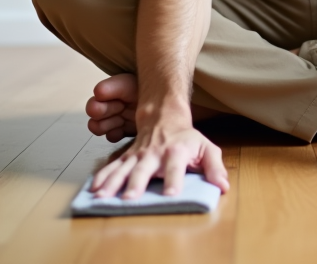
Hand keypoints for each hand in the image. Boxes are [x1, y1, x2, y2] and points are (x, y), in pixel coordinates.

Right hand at [91, 111, 228, 198]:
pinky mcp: (127, 157)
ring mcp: (138, 155)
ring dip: (112, 183)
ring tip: (102, 197)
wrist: (166, 117)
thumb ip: (215, 167)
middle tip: (129, 199)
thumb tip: (223, 186)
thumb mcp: (207, 149)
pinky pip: (112, 166)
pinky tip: (93, 188)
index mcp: (176, 151)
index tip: (170, 196)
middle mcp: (155, 153)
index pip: (175, 168)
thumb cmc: (188, 139)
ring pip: (123, 168)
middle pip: (144, 169)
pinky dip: (102, 177)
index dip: (173, 181)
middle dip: (136, 184)